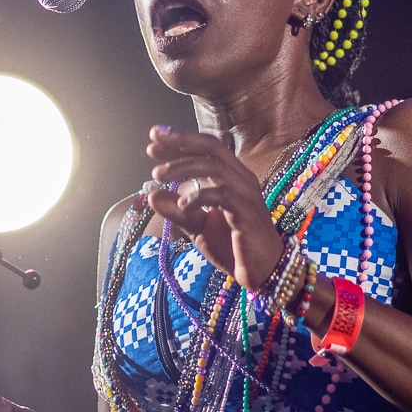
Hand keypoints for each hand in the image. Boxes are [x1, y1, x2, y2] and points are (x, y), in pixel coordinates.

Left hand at [145, 127, 284, 291]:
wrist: (259, 273)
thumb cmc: (232, 247)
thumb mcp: (197, 227)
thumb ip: (177, 211)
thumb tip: (152, 195)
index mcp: (231, 177)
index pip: (206, 149)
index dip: (181, 140)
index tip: (154, 138)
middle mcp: (241, 179)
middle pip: (212, 147)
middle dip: (181, 142)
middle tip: (152, 146)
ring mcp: (246, 194)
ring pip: (214, 167)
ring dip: (183, 167)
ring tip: (158, 175)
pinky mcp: (247, 213)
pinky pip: (223, 196)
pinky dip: (200, 196)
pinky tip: (182, 203)